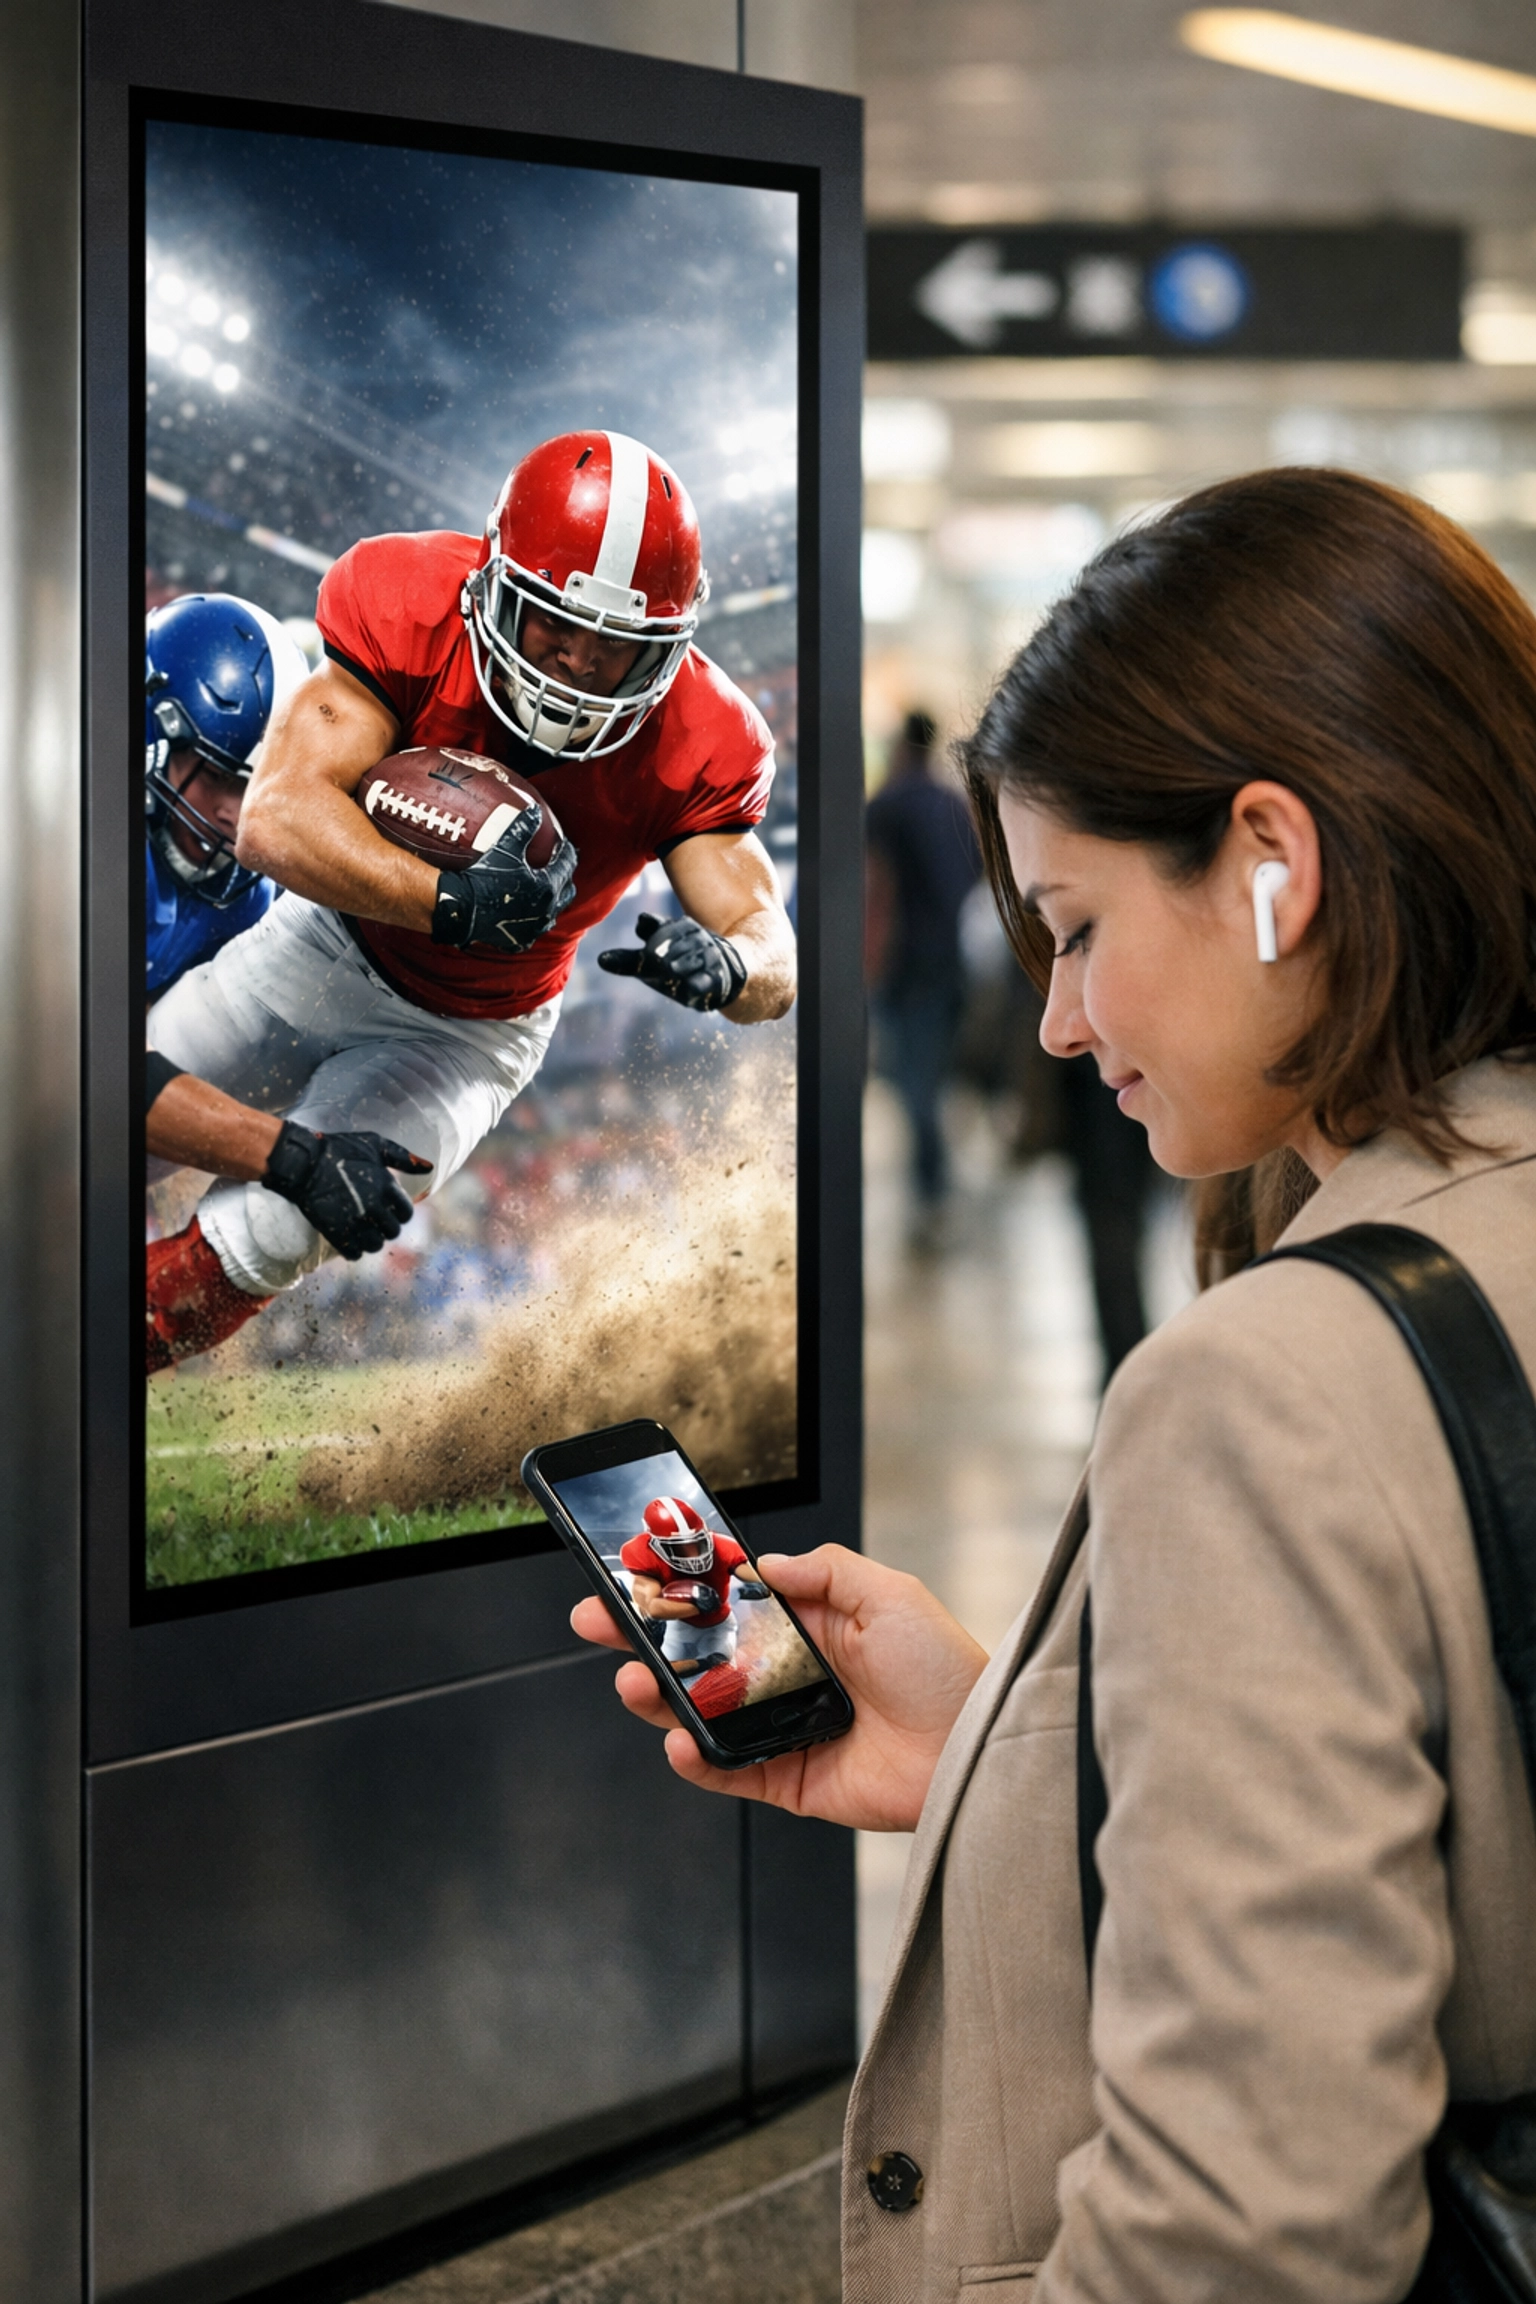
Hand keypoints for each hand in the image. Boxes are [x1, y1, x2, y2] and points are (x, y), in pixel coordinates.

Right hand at [263, 1121, 431, 1260]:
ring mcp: (355, 1222)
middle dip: (385, 1227)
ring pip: (375, 1245)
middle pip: (392, 1232)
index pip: (406, 1213)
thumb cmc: (339, 1148)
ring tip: (361, 1230)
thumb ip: (403, 1157)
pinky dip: (353, 1250)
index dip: (399, 1212)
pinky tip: (348, 1238)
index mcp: (387, 1187)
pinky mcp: (336, 1232)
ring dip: (370, 1240)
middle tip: (373, 1219)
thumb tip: (429, 1167)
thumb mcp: (374, 1144)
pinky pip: (354, 1253)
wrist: (303, 1162)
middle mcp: (375, 1207)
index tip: (388, 1208)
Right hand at [432, 803, 576, 952]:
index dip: (566, 851)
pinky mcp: (516, 941)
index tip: (562, 844)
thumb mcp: (505, 845)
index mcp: (548, 887)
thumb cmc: (483, 875)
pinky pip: (531, 932)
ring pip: (552, 915)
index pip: (568, 864)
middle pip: (566, 891)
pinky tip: (526, 916)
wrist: (459, 907)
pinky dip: (532, 923)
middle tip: (556, 866)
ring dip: (551, 901)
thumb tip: (535, 809)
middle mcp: (546, 911)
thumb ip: (523, 826)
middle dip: (564, 877)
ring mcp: (532, 929)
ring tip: (543, 890)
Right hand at [572, 1545, 987, 1831]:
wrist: (975, 1746)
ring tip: (633, 1682)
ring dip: (660, 1699)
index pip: (730, 1605)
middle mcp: (791, 1677)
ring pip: (703, 1714)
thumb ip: (822, 1570)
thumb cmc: (943, 1669)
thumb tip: (761, 1563)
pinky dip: (698, 1762)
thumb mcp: (888, 1592)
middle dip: (646, 1639)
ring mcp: (786, 1729)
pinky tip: (678, 1744)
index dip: (683, 1591)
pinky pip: (731, 1772)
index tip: (637, 1574)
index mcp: (810, 1628)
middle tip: (598, 1622)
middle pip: (702, 1657)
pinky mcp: (790, 1780)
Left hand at [596, 912, 746, 1011]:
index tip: (643, 924)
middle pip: (672, 943)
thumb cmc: (677, 964)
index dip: (650, 925)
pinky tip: (691, 990)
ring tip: (673, 970)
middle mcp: (689, 938)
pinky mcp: (715, 976)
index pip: (655, 925)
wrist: (722, 972)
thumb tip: (600, 960)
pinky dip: (698, 984)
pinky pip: (704, 980)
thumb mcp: (651, 962)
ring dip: (681, 965)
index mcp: (671, 930)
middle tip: (660, 960)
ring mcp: (704, 956)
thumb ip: (628, 960)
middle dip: (664, 952)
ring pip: (689, 959)